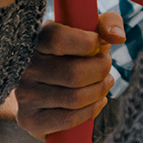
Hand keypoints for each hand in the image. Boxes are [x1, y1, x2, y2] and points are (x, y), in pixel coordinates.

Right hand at [15, 11, 124, 136]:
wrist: (38, 87)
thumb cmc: (68, 53)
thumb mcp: (83, 31)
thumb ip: (106, 24)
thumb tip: (117, 38)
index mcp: (34, 40)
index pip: (58, 39)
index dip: (88, 43)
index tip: (99, 44)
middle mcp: (25, 68)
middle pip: (74, 74)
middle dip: (101, 71)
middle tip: (105, 66)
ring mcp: (25, 94)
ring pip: (75, 98)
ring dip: (99, 91)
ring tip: (104, 83)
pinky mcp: (29, 119)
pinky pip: (69, 119)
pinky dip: (91, 111)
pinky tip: (97, 102)